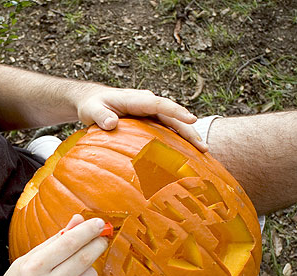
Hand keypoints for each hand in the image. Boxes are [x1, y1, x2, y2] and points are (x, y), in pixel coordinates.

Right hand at [0, 215, 107, 275]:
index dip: (87, 231)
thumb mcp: (30, 257)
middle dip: (97, 244)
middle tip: (101, 238)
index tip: (99, 223)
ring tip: (74, 270)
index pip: (68, 243)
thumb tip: (79, 220)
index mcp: (34, 267)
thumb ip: (55, 239)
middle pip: (83, 259)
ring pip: (90, 275)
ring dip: (88, 267)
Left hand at [77, 86, 207, 151]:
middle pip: (173, 116)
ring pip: (174, 124)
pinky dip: (179, 140)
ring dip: (189, 137)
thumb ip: (100, 116)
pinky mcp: (151, 122)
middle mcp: (148, 104)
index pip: (159, 105)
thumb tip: (112, 124)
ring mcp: (151, 113)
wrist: (94, 101)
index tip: (191, 120)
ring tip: (204, 152)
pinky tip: (188, 154)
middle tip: (204, 147)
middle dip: (189, 130)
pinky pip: (168, 130)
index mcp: (136, 99)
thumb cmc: (92, 105)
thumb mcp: (91, 110)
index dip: (175, 112)